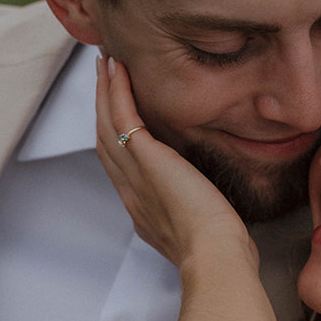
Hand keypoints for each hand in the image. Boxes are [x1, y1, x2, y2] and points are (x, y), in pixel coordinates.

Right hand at [95, 57, 247, 266]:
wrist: (214, 257)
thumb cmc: (219, 251)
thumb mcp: (202, 228)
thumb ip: (196, 210)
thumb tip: (206, 203)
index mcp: (143, 209)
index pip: (120, 166)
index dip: (114, 136)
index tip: (116, 114)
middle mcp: (131, 192)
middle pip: (106, 142)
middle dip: (101, 108)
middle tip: (102, 77)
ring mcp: (135, 175)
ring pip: (107, 126)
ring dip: (104, 92)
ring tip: (105, 64)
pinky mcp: (148, 160)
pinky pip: (123, 118)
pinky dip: (117, 92)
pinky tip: (117, 70)